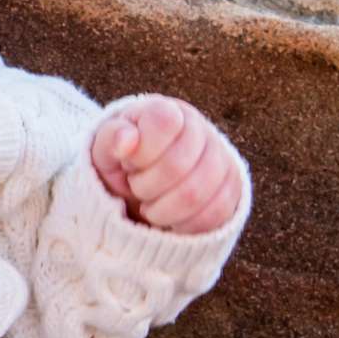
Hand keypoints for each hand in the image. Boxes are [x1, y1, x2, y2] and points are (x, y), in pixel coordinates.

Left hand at [89, 96, 239, 233]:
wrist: (148, 187)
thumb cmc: (124, 163)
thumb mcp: (105, 150)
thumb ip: (111, 139)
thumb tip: (127, 140)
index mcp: (167, 112)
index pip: (163, 122)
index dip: (142, 151)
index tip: (129, 163)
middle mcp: (200, 130)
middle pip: (177, 165)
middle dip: (146, 186)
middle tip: (137, 188)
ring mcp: (221, 159)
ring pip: (195, 194)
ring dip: (162, 210)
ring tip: (150, 205)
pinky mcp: (233, 189)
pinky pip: (215, 214)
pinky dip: (184, 225)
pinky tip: (171, 219)